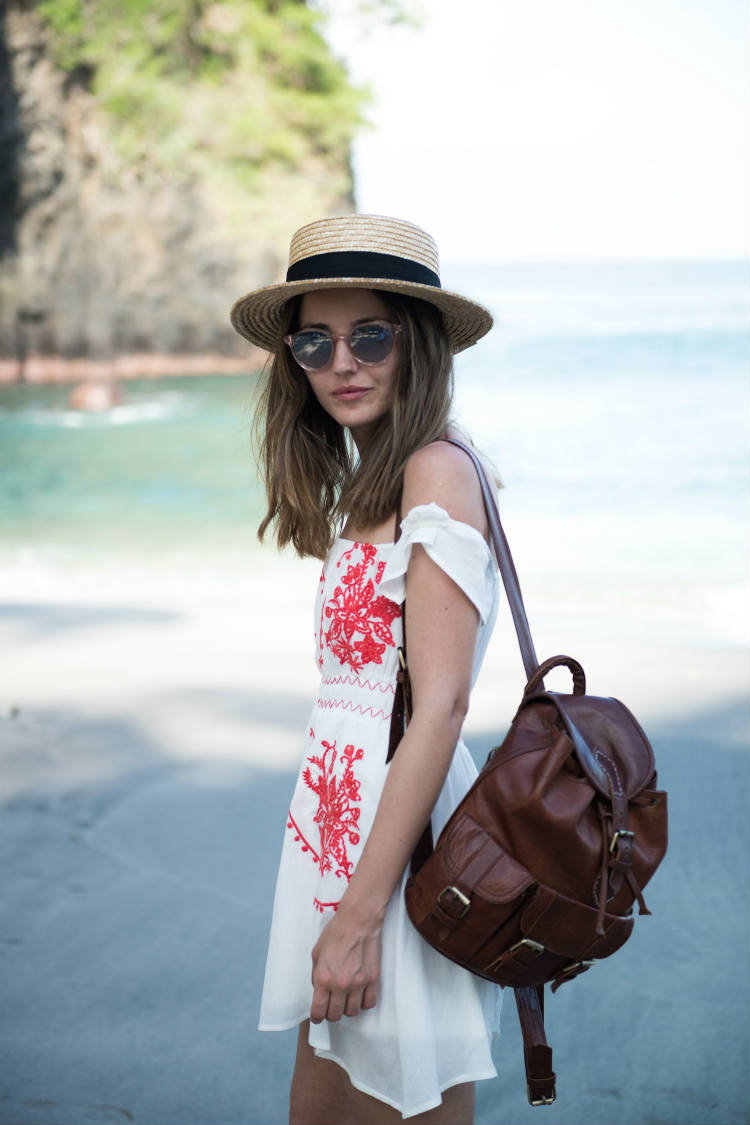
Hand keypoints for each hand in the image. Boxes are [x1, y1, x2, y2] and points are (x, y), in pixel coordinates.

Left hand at [310, 903, 381, 1022]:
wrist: (358, 920)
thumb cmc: (336, 932)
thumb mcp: (317, 953)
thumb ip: (316, 975)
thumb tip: (319, 990)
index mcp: (323, 977)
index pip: (318, 1011)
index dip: (317, 1018)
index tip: (318, 1017)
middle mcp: (340, 984)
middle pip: (335, 1015)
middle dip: (331, 1014)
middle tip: (332, 1007)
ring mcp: (358, 983)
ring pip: (353, 1012)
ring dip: (347, 1009)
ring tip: (346, 1000)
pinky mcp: (373, 979)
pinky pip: (369, 1003)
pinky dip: (364, 1003)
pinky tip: (360, 995)